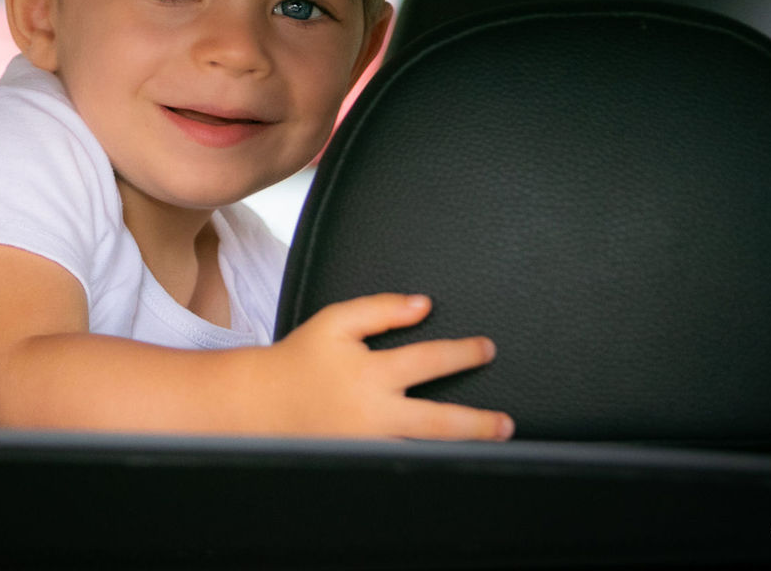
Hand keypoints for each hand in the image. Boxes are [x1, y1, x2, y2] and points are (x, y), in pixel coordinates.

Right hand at [265, 293, 513, 440]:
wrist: (264, 402)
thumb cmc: (301, 358)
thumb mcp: (337, 320)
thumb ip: (381, 309)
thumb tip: (423, 305)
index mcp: (371, 374)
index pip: (430, 360)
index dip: (463, 353)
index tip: (486, 349)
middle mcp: (375, 414)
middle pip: (438, 422)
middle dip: (477, 423)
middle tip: (506, 423)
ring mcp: (370, 444)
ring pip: (425, 451)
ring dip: (460, 451)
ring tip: (491, 449)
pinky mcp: (362, 459)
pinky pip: (403, 463)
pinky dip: (429, 464)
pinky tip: (452, 464)